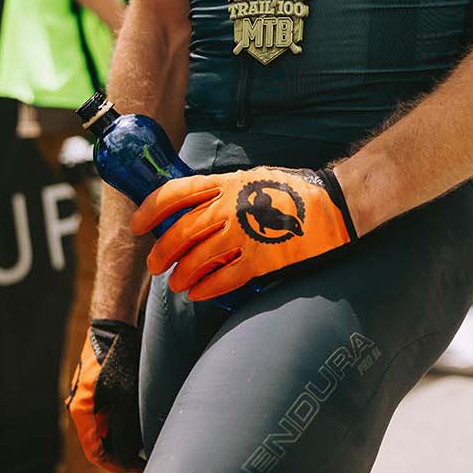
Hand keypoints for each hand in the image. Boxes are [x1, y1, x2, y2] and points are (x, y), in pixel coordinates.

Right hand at [65, 320, 144, 471]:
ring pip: (107, 429)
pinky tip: (142, 421)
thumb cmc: (116, 360)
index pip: (94, 452)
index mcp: (81, 412)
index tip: (138, 467)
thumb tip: (126, 460)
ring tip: (147, 440)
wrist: (114, 327)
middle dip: (122, 453)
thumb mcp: (123, 401)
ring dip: (125, 438)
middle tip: (146, 456)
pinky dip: (125, 423)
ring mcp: (90, 398)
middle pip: (100, 442)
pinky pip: (110, 415)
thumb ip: (121, 433)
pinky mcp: (100, 390)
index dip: (116, 465)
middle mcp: (82, 407)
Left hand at [134, 166, 357, 301]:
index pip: (173, 194)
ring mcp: (244, 234)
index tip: (138, 226)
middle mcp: (228, 208)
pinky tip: (199, 294)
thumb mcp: (249, 179)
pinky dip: (206, 288)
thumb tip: (193, 208)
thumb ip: (221, 192)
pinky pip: (224, 279)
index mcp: (223, 184)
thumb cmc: (292, 190)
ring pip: (197, 259)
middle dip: (161, 252)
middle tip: (155, 265)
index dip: (149, 211)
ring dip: (181, 275)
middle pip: (180, 233)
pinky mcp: (262, 259)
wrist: (334, 203)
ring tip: (177, 283)